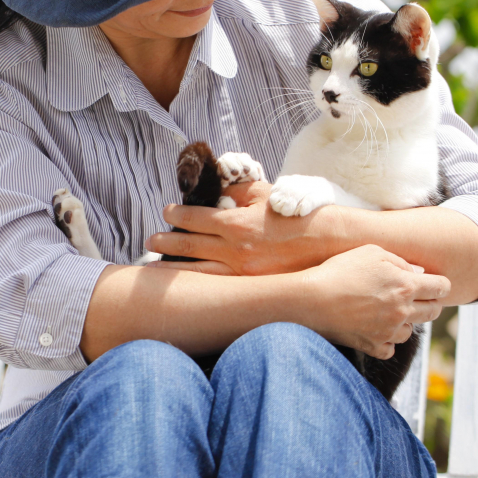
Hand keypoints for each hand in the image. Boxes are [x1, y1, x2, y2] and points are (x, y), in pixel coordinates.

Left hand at [146, 181, 340, 274]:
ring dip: (175, 269)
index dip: (178, 215)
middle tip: (150, 241)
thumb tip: (218, 189)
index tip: (167, 212)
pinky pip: (219, 286)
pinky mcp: (252, 287)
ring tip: (155, 268)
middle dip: (167, 243)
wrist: (328, 243)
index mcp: (236, 224)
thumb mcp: (265, 193)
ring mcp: (243, 273)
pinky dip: (201, 284)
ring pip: (200, 272)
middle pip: (191, 247)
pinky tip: (189, 285)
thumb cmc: (296, 214)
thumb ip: (238, 189)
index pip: (196, 218)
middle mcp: (235, 251)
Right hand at [300, 244, 448, 359]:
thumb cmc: (339, 270)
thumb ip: (399, 261)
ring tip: (387, 313)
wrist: (311, 299)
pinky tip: (374, 329)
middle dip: (429, 303)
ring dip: (404, 322)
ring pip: (410, 331)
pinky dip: (385, 341)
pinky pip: (390, 348)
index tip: (435, 284)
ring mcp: (388, 331)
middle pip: (432, 312)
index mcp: (406, 285)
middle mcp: (403, 311)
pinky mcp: (373, 346)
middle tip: (416, 297)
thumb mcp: (370, 252)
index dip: (441, 284)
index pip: (441, 288)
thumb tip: (417, 274)